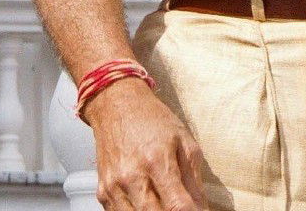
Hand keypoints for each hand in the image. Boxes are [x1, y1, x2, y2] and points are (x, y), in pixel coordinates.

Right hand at [84, 78, 205, 210]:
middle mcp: (132, 177)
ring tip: (164, 202)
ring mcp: (114, 187)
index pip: (178, 206)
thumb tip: (201, 209)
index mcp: (156, 162)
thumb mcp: (184, 142)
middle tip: (179, 205)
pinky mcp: (103, 192)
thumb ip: (194, 180)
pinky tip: (147, 201)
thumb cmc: (152, 120)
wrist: (116, 105)